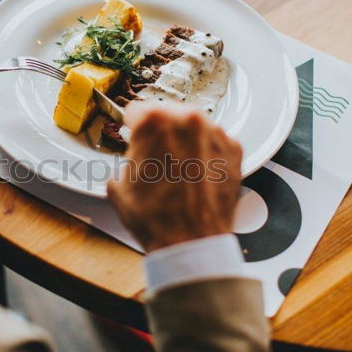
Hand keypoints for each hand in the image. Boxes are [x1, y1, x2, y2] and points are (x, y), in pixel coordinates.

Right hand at [107, 101, 241, 251]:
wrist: (190, 242)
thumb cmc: (154, 217)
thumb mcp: (118, 186)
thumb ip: (125, 159)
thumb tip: (134, 157)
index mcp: (153, 122)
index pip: (136, 109)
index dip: (131, 125)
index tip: (133, 133)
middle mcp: (187, 120)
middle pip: (167, 113)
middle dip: (160, 131)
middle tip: (155, 155)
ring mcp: (214, 133)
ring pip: (193, 125)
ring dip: (184, 139)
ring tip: (177, 167)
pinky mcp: (234, 149)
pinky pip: (214, 141)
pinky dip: (205, 152)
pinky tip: (196, 174)